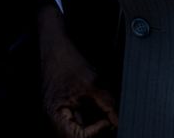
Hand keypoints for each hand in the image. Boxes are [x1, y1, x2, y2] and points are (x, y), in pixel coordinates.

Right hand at [36, 0, 117, 137]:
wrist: (54, 44)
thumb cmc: (66, 60)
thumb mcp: (93, 82)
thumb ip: (107, 103)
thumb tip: (119, 120)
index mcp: (55, 116)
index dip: (96, 131)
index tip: (108, 118)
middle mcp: (54, 118)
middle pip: (78, 135)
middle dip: (96, 127)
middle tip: (109, 115)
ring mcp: (59, 113)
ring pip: (80, 127)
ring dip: (94, 120)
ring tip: (105, 108)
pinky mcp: (65, 106)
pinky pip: (80, 117)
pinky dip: (92, 113)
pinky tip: (98, 102)